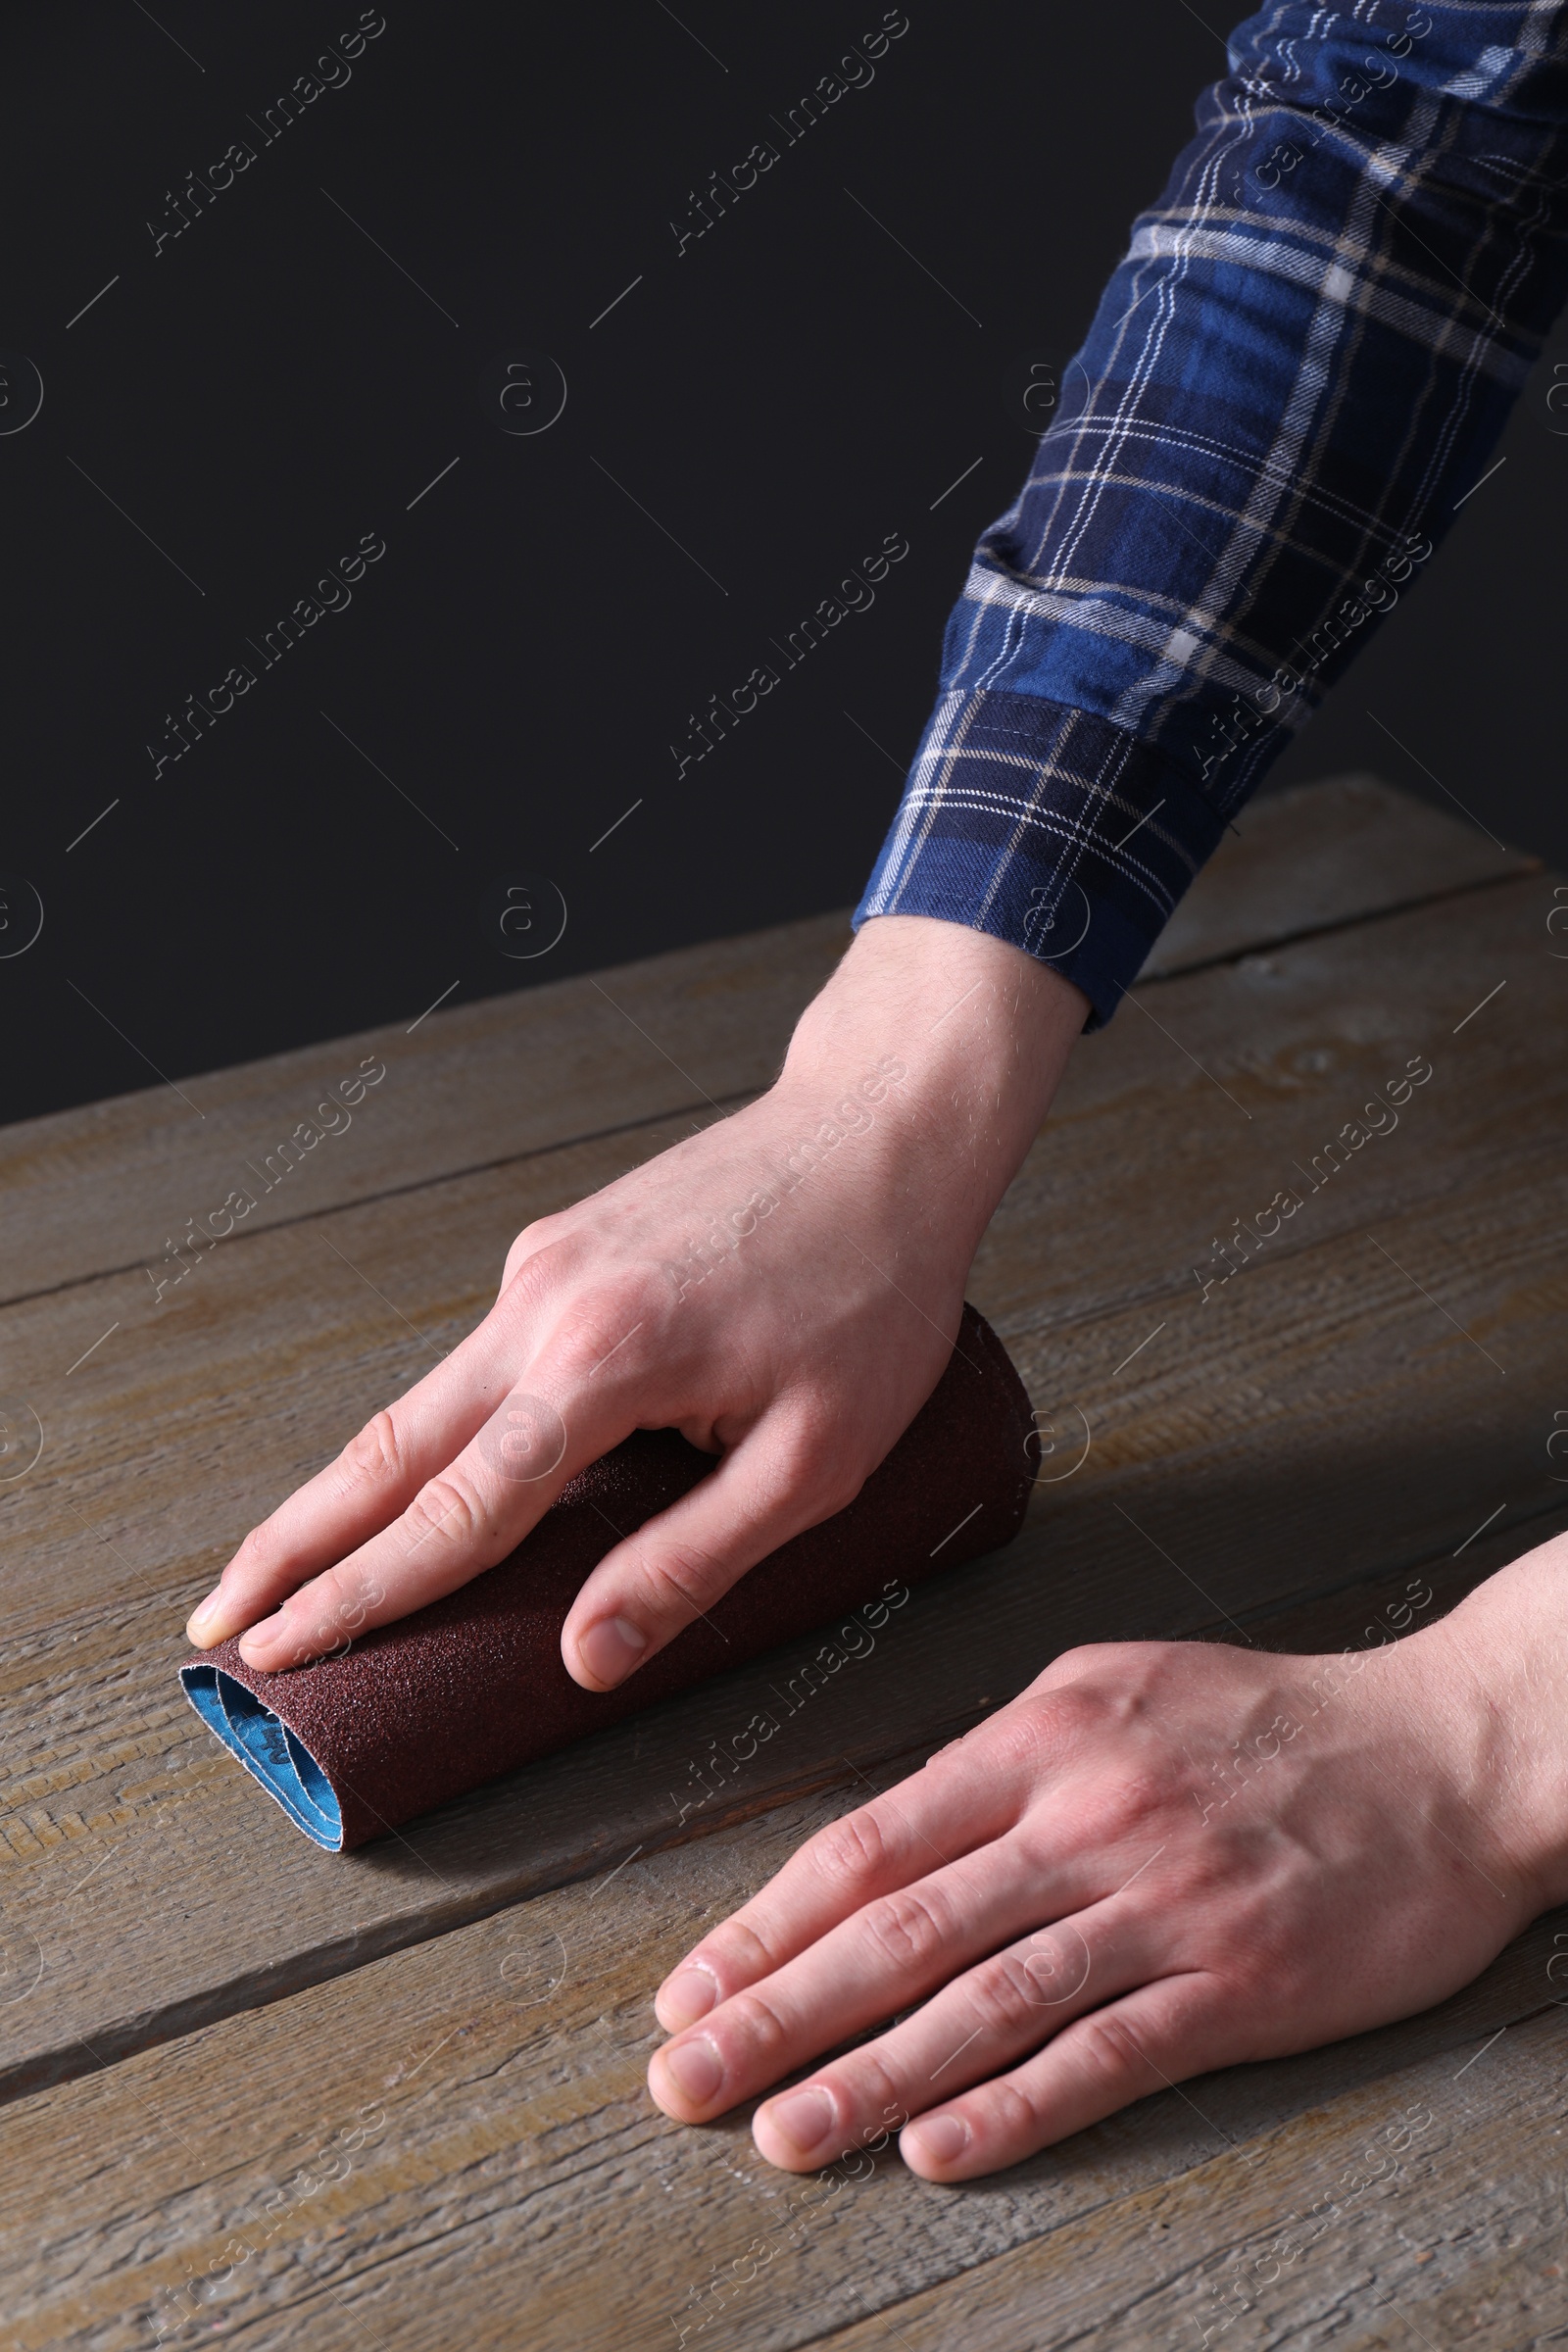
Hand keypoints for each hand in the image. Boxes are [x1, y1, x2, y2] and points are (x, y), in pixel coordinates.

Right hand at [183, 916, 1085, 1687]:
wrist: (881, 1132)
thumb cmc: (871, 1288)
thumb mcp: (816, 1458)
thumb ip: (693, 1561)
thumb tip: (588, 1656)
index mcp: (603, 1362)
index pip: (452, 1512)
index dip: (359, 1597)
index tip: (281, 1652)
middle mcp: (545, 1305)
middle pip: (388, 1448)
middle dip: (293, 1543)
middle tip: (220, 1619)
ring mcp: (543, 1268)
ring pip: (420, 1401)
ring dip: (348, 1489)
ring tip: (289, 1567)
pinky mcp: (560, 1250)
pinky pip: (475, 1362)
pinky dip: (429, 1433)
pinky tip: (421, 1483)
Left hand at [647, 1549, 1567, 2179]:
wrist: (1447, 1747)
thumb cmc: (1274, 1718)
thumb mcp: (1119, 1688)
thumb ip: (1005, 1759)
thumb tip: (891, 1833)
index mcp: (1043, 1736)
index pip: (869, 1841)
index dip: (765, 1924)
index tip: (691, 1986)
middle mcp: (1086, 1815)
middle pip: (898, 1927)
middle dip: (774, 2008)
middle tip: (682, 2078)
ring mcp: (1161, 1901)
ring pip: (982, 1999)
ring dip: (868, 2076)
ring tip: (780, 2133)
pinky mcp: (1238, 1981)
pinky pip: (1105, 2053)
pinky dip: (1014, 2106)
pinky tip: (939, 2147)